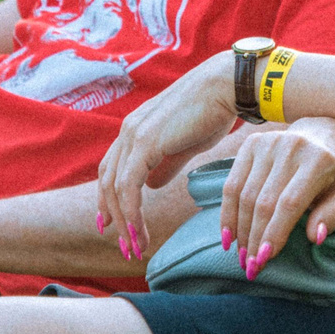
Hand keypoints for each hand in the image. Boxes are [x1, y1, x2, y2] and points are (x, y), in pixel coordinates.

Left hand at [95, 50, 239, 256]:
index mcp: (136, 129)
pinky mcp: (145, 143)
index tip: (113, 226)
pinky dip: (132, 213)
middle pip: (108, 182)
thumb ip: (166, 164)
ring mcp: (134, 135)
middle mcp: (128, 130)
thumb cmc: (213, 112)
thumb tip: (152, 185)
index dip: (109, 199)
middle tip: (126, 246)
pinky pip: (129, 186)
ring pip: (115, 188)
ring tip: (135, 246)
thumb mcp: (185, 144)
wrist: (226, 87)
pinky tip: (140, 231)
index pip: (112, 169)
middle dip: (114, 217)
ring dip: (124, 222)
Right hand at [219, 119, 334, 272]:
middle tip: (251, 267)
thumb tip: (315, 237)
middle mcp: (290, 148)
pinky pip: (231, 183)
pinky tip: (228, 236)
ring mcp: (268, 143)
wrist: (326, 132)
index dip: (274, 233)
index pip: (289, 202)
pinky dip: (227, 212)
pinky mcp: (251, 144)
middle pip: (263, 201)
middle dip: (254, 238)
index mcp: (317, 160)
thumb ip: (332, 215)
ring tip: (242, 256)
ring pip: (244, 194)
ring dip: (239, 230)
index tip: (264, 260)